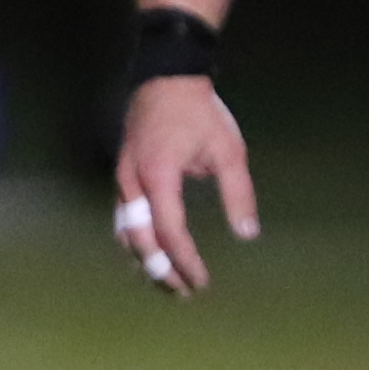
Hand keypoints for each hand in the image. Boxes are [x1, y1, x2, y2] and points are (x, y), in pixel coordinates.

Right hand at [111, 77, 258, 297]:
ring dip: (144, 260)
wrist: (165, 76)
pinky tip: (149, 252)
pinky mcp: (122, 174)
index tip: (203, 282)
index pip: (170, 233)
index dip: (186, 262)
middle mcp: (132, 183)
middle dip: (161, 271)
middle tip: (183, 293)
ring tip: (165, 280)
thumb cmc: (199, 112)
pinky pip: (122, 219)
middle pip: (140, 241)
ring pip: (125, 233)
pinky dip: (135, 241)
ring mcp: (122, 178)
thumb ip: (238, 193)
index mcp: (159, 177)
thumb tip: (247, 233)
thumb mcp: (228, 150)